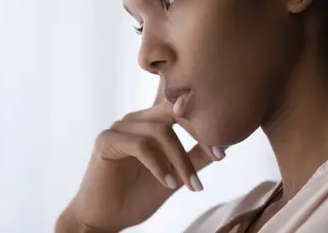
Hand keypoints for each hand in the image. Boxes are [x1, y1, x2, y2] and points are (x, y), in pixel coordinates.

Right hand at [57, 89, 225, 231]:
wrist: (103, 218)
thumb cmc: (135, 196)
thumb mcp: (174, 176)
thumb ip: (194, 159)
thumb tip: (223, 146)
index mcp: (148, 123)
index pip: (180, 109)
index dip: (203, 126)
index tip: (222, 152)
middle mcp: (134, 120)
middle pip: (171, 111)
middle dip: (198, 133)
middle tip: (217, 156)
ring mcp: (118, 128)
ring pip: (159, 130)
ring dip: (180, 159)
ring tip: (190, 184)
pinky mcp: (106, 142)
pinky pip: (139, 145)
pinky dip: (158, 165)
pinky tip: (168, 184)